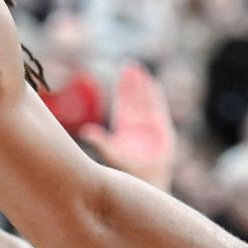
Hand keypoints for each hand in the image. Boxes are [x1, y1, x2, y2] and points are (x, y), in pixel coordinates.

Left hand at [79, 62, 176, 189]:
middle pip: (134, 99)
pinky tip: (152, 84)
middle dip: (132, 83)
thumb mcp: (112, 153)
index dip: (122, 90)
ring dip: (143, 86)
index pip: (123, 105)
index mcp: (125, 130)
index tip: (120, 75)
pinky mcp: (162, 130)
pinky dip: (155, 97)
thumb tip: (86, 131)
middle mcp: (138, 126)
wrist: (149, 181)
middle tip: (129, 65)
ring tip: (140, 69)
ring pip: (146, 101)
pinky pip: (158, 109)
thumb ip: (101, 141)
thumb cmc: (129, 172)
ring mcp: (150, 127)